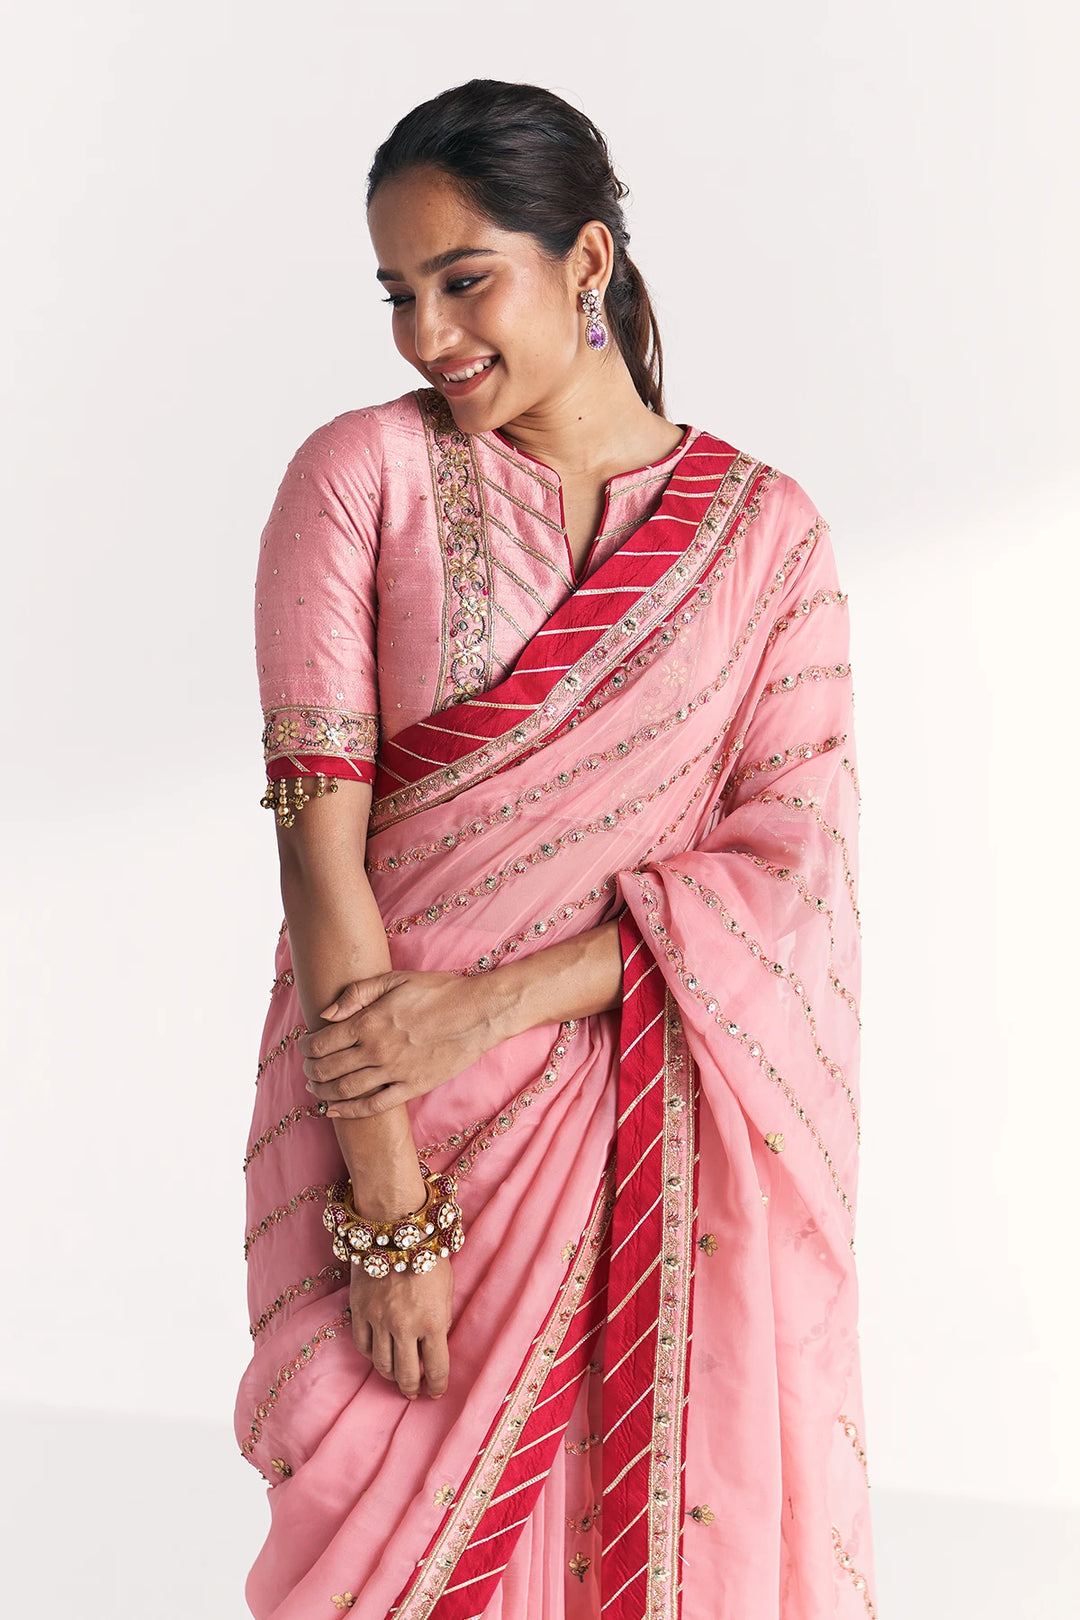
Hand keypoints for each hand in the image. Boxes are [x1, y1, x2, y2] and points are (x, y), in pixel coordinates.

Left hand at [298, 969, 499, 1119]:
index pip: (322, 1042)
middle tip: (306, 1069)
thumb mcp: (395, 979)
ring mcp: (394, 1072)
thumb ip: (357, 994)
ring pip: (346, 1090)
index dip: (306, 1047)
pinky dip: (349, 1111)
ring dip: (323, 1092)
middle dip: (311, 1071)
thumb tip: (325, 1014)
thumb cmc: (438, 991)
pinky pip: (374, 1106)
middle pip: (328, 1069)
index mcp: (370, 1021)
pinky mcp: (411, 1087)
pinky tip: (334, 1111)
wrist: (478, 1013)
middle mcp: (377, 1050)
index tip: (304, 1047)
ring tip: (315, 1089)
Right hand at [350, 1254, 452, 1399]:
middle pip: (407, 1375)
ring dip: (391, 1376)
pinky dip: (371, 1355)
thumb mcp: (447, 1289)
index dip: (438, 1385)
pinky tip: (380, 1354)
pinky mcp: (359, 1311)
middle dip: (412, 1388)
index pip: (437, 1368)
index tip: (436, 1391)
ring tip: (398, 1377)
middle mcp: (405, 1326)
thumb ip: (442, 1320)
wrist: (394, 1227)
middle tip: (415, 1392)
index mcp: (433, 1321)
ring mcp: (379, 1320)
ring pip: (382, 1365)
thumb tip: (434, 1345)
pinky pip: (362, 1346)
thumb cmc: (428, 1254)